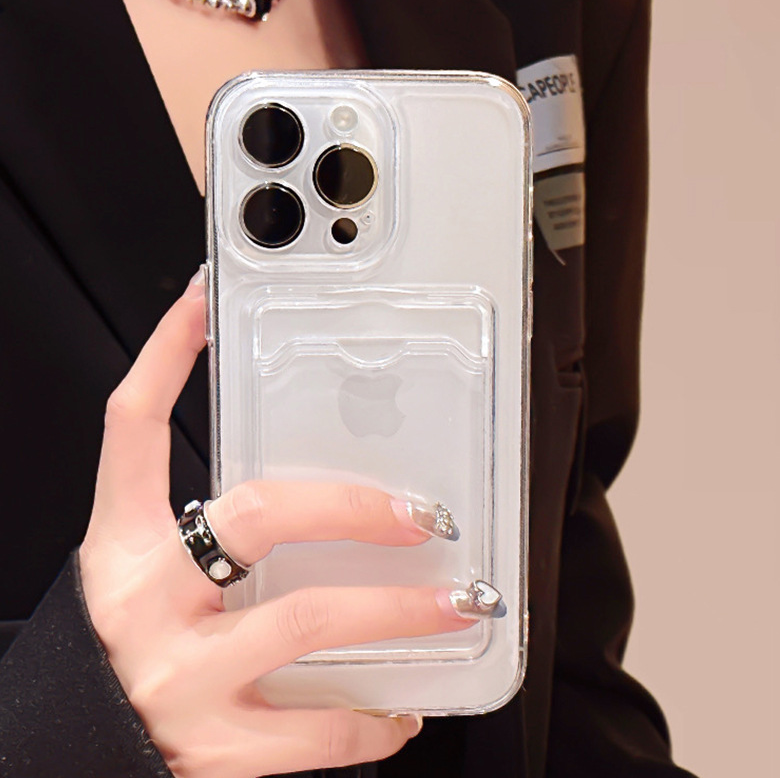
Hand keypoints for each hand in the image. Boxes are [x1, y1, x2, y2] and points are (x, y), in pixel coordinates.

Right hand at [78, 270, 477, 777]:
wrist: (73, 757)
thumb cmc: (124, 654)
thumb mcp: (152, 580)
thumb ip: (216, 539)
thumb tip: (320, 507)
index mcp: (122, 549)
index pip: (132, 428)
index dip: (166, 355)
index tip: (205, 301)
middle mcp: (144, 601)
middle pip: (257, 515)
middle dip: (352, 504)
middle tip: (421, 512)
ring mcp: (177, 676)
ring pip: (306, 619)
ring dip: (395, 611)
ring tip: (452, 604)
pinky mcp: (211, 748)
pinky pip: (313, 731)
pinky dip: (371, 720)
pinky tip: (399, 709)